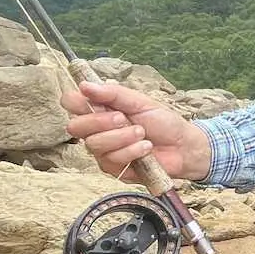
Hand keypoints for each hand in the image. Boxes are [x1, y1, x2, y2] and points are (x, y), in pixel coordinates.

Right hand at [61, 81, 211, 182]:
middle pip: (75, 127)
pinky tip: (146, 149)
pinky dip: (131, 151)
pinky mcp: (113, 168)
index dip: (76, 101)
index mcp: (101, 109)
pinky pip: (111, 160)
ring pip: (93, 144)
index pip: (71, 103)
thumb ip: (113, 93)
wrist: (183, 146)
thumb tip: (85, 85)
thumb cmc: (163, 122)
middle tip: (124, 119)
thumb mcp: (140, 101)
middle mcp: (97, 130)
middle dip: (100, 121)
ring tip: (142, 134)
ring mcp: (103, 151)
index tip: (95, 100)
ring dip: (121, 137)